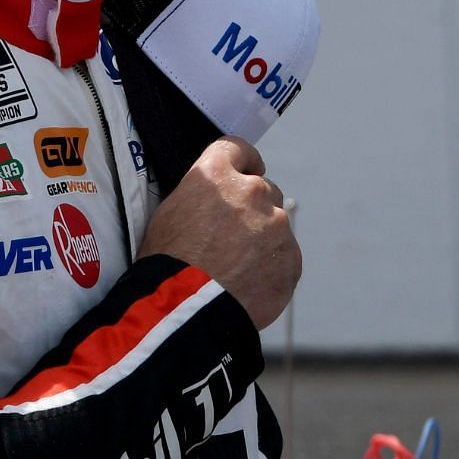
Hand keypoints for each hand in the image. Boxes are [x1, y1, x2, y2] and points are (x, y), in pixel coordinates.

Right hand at [138, 136, 300, 329]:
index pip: (238, 149)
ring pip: (276, 225)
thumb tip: (213, 198)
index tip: (245, 172)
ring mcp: (276, 226)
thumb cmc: (167, 263)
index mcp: (216, 174)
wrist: (185, 310)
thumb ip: (200, 194)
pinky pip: (285, 257)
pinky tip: (247, 283)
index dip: (242, 162)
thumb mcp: (169, 212)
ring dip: (262, 239)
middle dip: (250, 209)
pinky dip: (271, 267)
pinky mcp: (291, 259)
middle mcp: (252, 192)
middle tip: (230, 237)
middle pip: (262, 190)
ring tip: (236, 267)